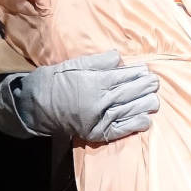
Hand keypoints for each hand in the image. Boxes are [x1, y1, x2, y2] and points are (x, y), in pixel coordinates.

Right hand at [0, 52, 160, 144]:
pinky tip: (146, 120)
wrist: (36, 106)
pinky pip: (120, 129)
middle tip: (155, 83)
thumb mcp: (74, 65)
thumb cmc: (55, 81)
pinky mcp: (96, 132)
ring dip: (144, 104)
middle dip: (145, 87)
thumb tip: (119, 58)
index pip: (123, 76)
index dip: (137, 74)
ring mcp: (99, 119)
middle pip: (129, 93)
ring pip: (128, 110)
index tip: (147, 71)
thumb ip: (98, 62)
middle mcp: (99, 101)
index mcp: (95, 82)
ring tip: (155, 100)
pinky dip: (134, 124)